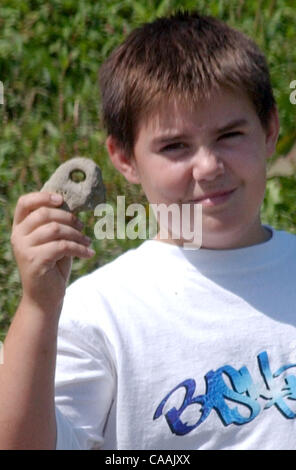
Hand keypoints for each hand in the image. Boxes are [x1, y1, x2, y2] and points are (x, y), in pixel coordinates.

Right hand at [10, 192, 94, 313]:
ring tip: (87, 243)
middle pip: (44, 214)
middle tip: (82, 226)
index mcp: (20, 228)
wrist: (45, 298)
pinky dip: (80, 248)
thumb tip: (73, 207)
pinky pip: (62, 246)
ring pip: (56, 229)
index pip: (25, 203)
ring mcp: (24, 249)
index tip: (61, 199)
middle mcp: (18, 237)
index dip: (43, 196)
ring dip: (77, 235)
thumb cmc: (52, 267)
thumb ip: (57, 225)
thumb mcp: (53, 242)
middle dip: (68, 218)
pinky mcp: (34, 261)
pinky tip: (89, 253)